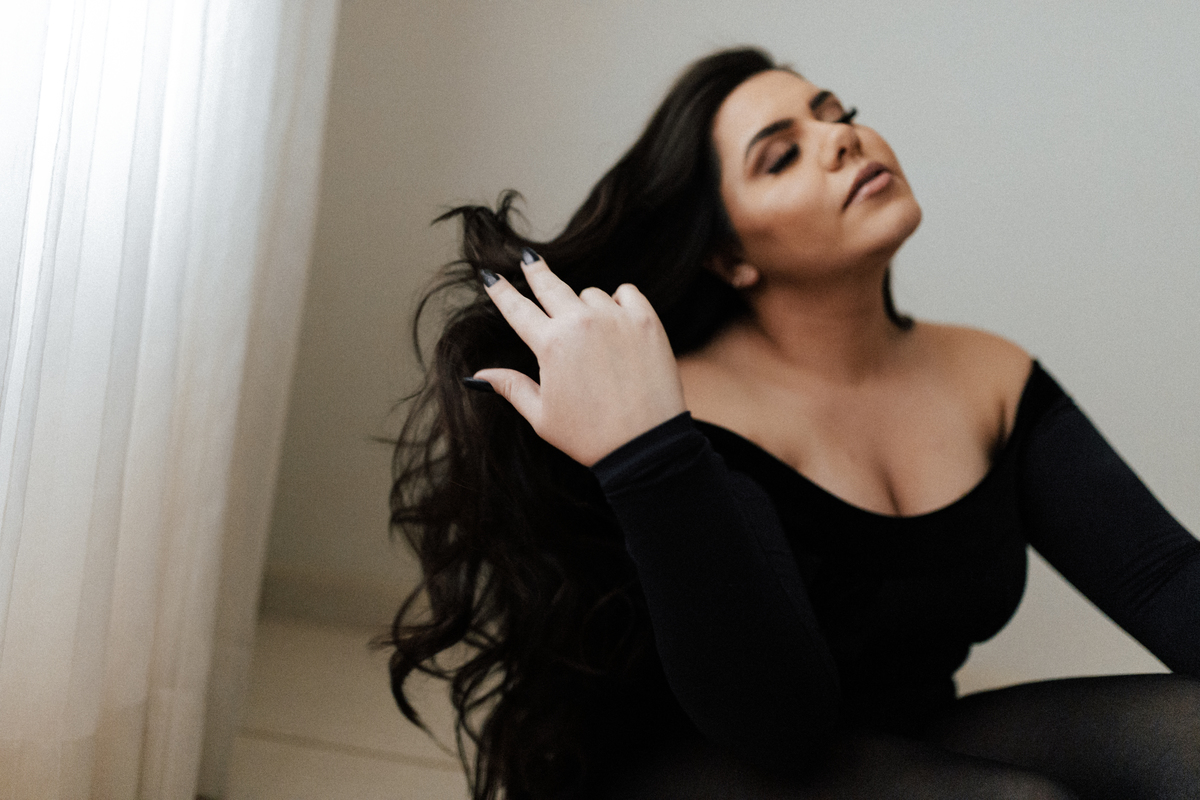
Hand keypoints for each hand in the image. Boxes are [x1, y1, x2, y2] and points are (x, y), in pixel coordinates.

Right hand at [472, 251, 685, 466]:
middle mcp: (581, 323)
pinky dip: (620, 302)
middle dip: (535, 271)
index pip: (517, 309)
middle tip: (528, 259)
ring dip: (585, 306)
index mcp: (551, 345)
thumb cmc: (590, 436)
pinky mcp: (646, 321)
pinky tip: (618, 321)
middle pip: (550, 286)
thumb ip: (511, 387)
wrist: (646, 446)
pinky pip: (626, 293)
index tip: (489, 276)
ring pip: (590, 294)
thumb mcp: (542, 416)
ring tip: (591, 337)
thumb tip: (478, 375)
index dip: (500, 291)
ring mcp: (616, 318)